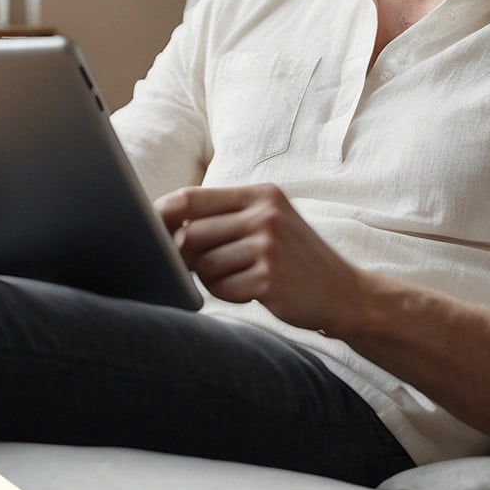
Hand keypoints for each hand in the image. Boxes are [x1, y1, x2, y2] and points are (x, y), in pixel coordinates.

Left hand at [156, 183, 360, 332]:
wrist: (344, 292)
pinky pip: (221, 289)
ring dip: (212, 278)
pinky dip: (228, 294)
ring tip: (241, 277)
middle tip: (202, 266)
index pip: (193, 198)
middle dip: (185, 256)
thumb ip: (225, 218)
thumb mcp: (269, 222)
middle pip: (190, 234)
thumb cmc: (295, 258)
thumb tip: (162, 225)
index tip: (145, 229)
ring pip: (204, 264)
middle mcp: (265, 214)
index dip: (162, 214)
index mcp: (262, 194)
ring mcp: (269, 245)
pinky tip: (252, 290)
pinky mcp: (269, 278)